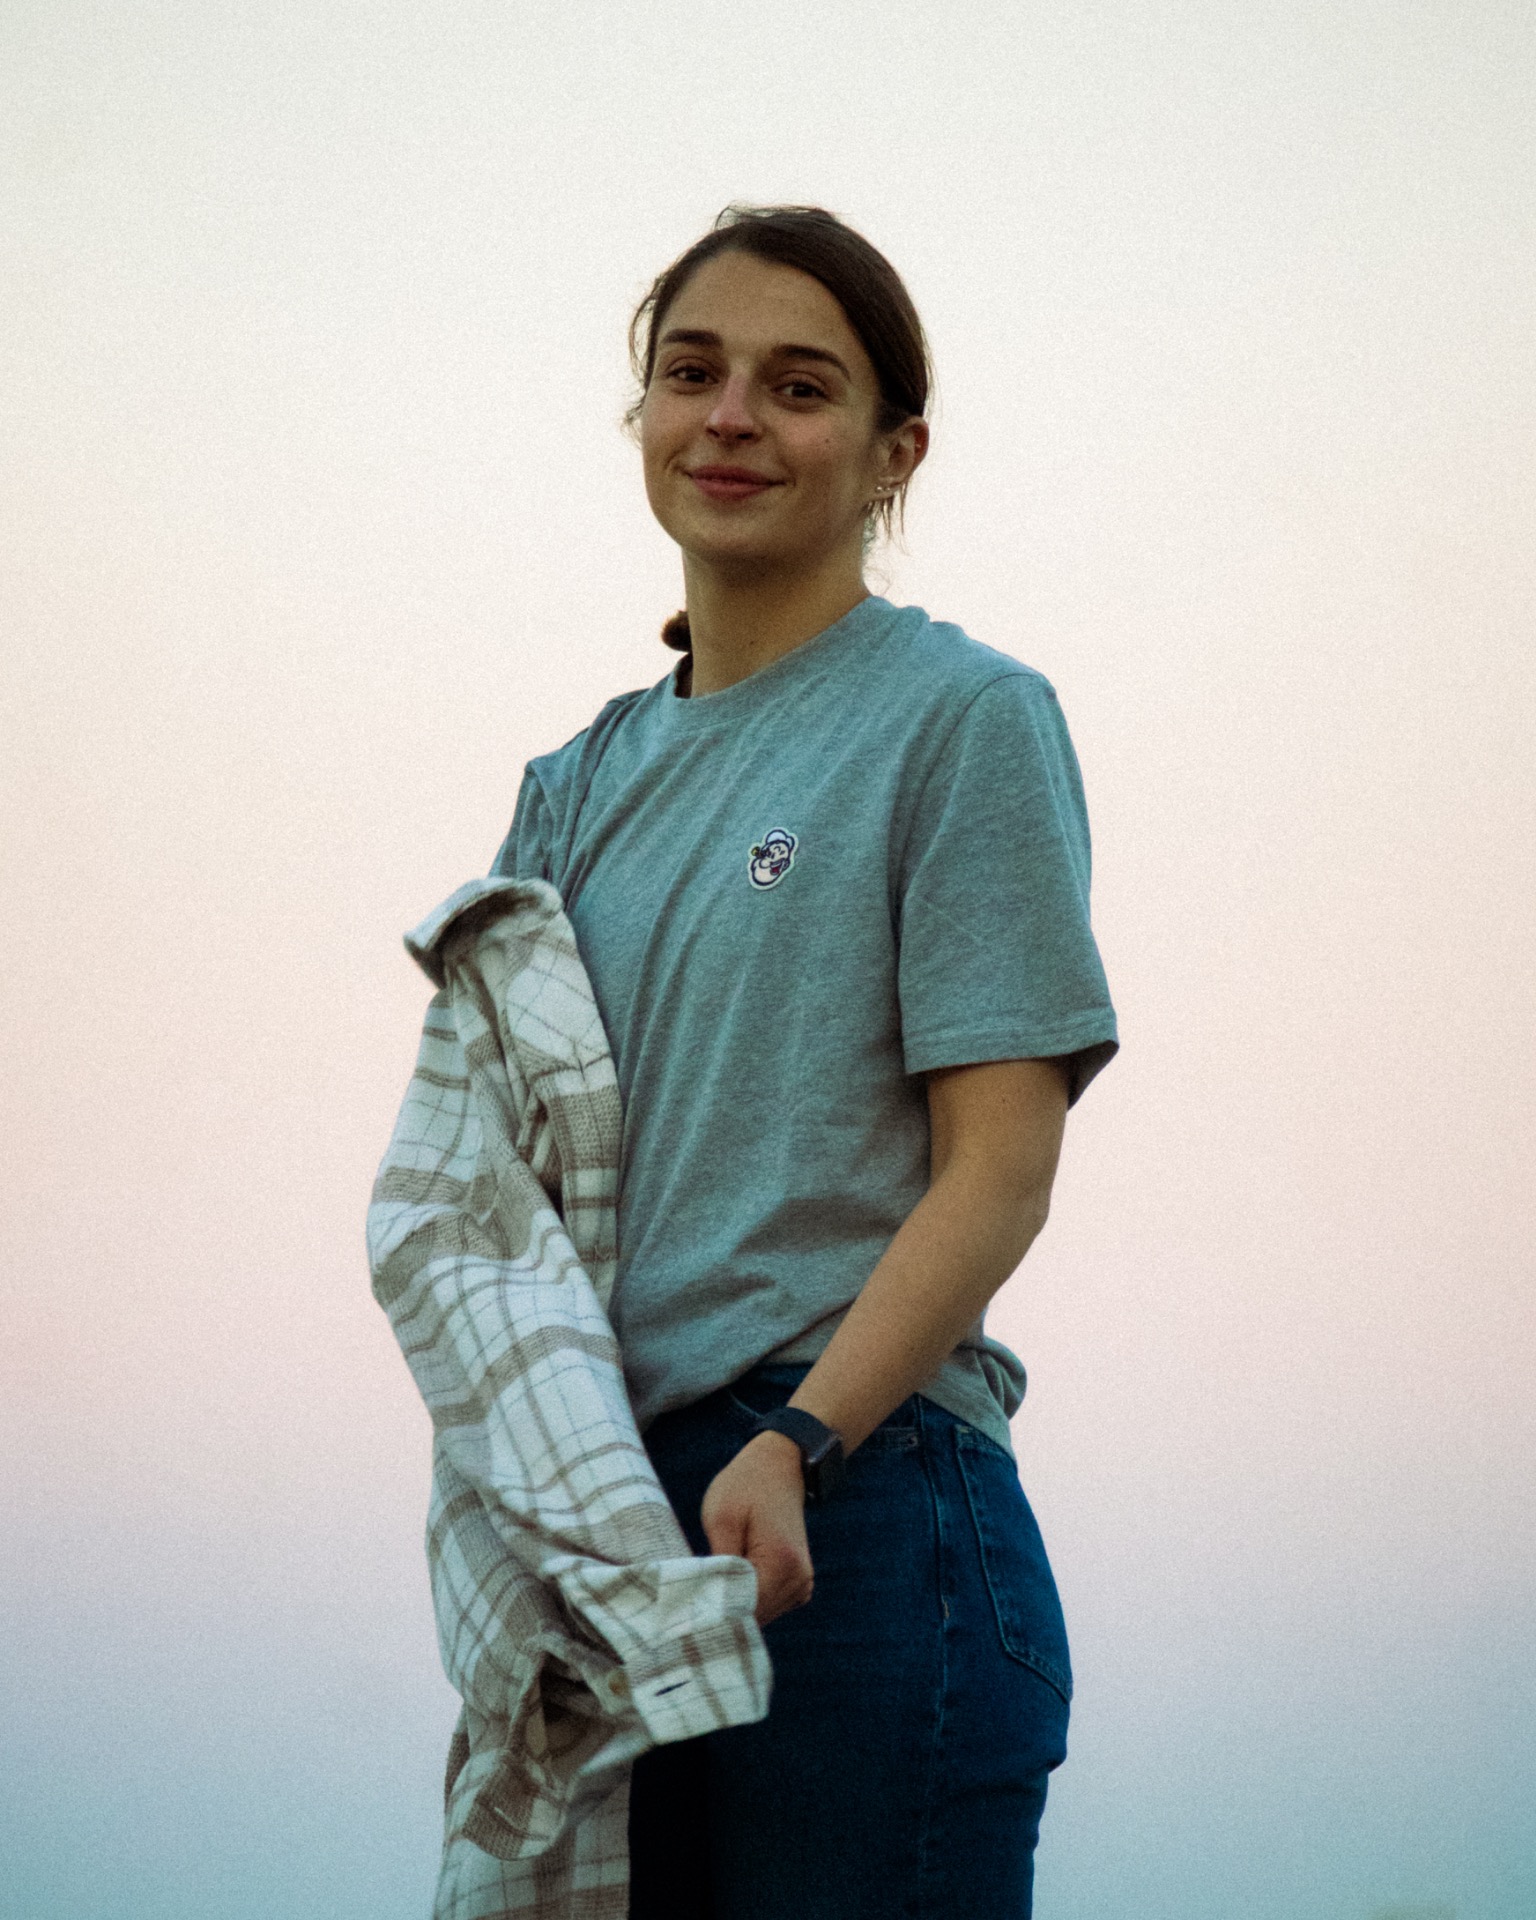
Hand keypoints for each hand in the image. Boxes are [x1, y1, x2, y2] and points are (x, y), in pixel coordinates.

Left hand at [699, 1429, 815, 1626]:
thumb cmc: (745, 1485)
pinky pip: (767, 1606)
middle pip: (752, 1617)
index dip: (711, 1613)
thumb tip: (706, 1604)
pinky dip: (747, 1600)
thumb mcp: (721, 1519)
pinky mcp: (798, 1583)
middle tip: (689, 1598)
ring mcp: (802, 1584)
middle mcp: (799, 1580)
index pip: (743, 1610)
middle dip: (721, 1611)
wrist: (779, 1464)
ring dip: (734, 1607)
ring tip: (708, 1586)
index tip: (683, 1610)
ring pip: (759, 1615)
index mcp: (782, 1563)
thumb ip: (718, 1566)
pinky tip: (730, 1582)